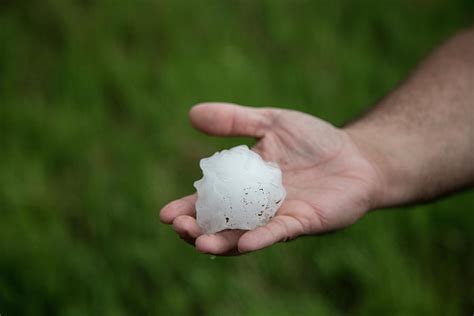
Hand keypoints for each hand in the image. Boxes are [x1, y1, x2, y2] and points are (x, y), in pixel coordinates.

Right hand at [160, 103, 383, 254]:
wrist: (356, 154)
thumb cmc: (314, 141)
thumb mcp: (271, 122)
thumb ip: (235, 120)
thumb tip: (192, 114)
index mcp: (244, 185)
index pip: (209, 200)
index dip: (187, 208)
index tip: (165, 214)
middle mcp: (257, 207)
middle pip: (221, 224)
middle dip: (198, 229)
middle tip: (179, 227)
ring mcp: (278, 216)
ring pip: (244, 236)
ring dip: (222, 242)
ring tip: (200, 242)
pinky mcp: (303, 222)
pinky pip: (278, 233)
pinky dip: (261, 238)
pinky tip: (245, 243)